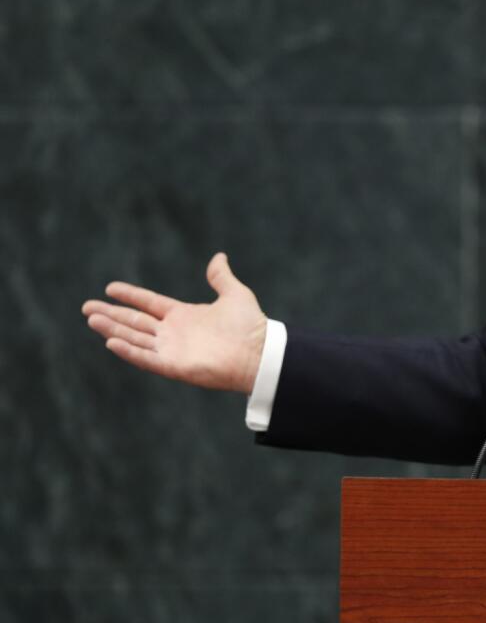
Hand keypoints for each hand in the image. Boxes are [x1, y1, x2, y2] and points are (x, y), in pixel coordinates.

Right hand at [82, 252, 267, 393]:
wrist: (261, 352)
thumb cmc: (250, 326)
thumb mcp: (235, 294)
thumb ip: (221, 277)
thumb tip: (219, 257)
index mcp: (184, 315)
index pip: (149, 304)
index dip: (130, 296)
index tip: (110, 288)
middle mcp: (174, 333)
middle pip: (135, 322)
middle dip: (111, 314)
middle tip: (86, 307)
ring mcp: (172, 350)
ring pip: (135, 338)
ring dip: (113, 330)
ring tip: (92, 319)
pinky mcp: (175, 366)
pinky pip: (147, 358)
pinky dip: (129, 351)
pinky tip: (111, 341)